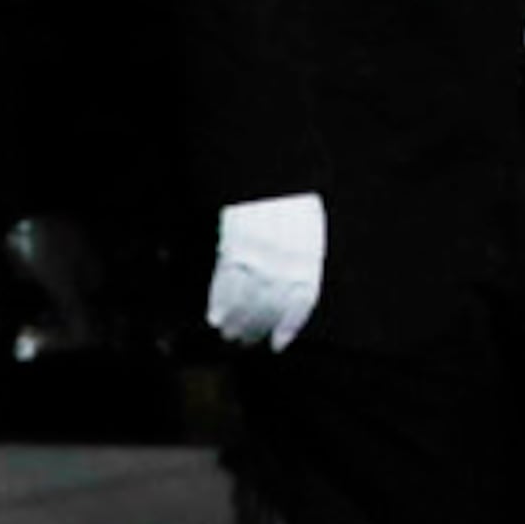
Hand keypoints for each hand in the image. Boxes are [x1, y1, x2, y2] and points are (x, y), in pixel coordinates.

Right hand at [206, 193, 325, 349]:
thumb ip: (303, 258)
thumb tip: (294, 287)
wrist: (270, 178)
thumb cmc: (289, 201)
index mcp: (309, 256)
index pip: (302, 301)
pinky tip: (215, 319)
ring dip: (237, 323)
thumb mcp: (309, 228)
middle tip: (246, 342)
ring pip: (248, 300)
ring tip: (230, 336)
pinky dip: (220, 303)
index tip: (277, 345)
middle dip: (257, 329)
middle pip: (272, 306)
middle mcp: (287, 261)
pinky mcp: (236, 248)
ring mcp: (261, 257)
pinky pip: (227, 283)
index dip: (288, 327)